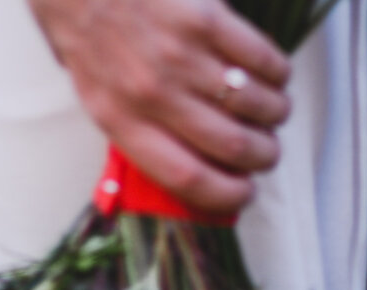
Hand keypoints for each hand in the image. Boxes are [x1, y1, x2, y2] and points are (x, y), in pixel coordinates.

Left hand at [26, 0, 293, 218]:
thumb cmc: (89, 38)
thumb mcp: (97, 99)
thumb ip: (138, 133)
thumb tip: (190, 168)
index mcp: (122, 122)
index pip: (188, 179)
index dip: (227, 195)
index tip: (245, 193)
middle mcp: (153, 94)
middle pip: (232, 146)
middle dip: (263, 156)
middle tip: (267, 150)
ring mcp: (180, 55)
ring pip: (253, 104)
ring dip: (275, 114)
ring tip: (274, 111)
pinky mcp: (205, 18)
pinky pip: (260, 58)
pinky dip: (277, 73)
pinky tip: (275, 75)